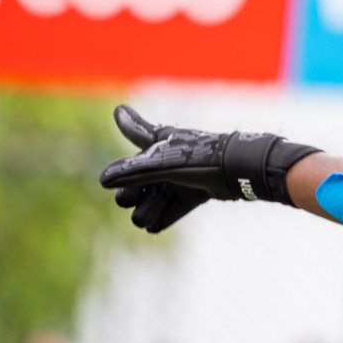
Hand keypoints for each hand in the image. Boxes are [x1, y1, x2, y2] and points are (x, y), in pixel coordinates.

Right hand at [98, 105, 319, 232]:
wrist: (241, 170)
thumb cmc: (199, 159)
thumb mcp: (162, 166)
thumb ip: (132, 172)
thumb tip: (102, 180)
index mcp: (161, 141)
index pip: (137, 130)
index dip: (128, 124)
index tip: (120, 114)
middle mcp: (171, 156)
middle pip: (141, 176)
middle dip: (132, 192)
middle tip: (130, 200)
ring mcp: (184, 174)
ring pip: (158, 194)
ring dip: (148, 208)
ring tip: (144, 221)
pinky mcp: (198, 190)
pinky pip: (177, 205)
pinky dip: (166, 215)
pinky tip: (154, 228)